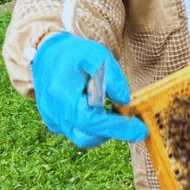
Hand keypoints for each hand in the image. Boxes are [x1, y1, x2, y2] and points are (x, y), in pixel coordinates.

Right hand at [32, 32, 147, 147]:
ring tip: (116, 113)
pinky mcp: (53, 121)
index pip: (92, 121)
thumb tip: (124, 100)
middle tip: (132, 122)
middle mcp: (54, 112)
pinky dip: (91, 129)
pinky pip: (74, 132)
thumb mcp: (96, 55)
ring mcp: (51, 119)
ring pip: (81, 138)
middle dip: (111, 132)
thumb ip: (112, 77)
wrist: (48, 52)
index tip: (141, 130)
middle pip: (86, 137)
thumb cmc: (73, 53)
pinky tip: (101, 113)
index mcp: (62, 95)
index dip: (118, 128)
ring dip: (102, 131)